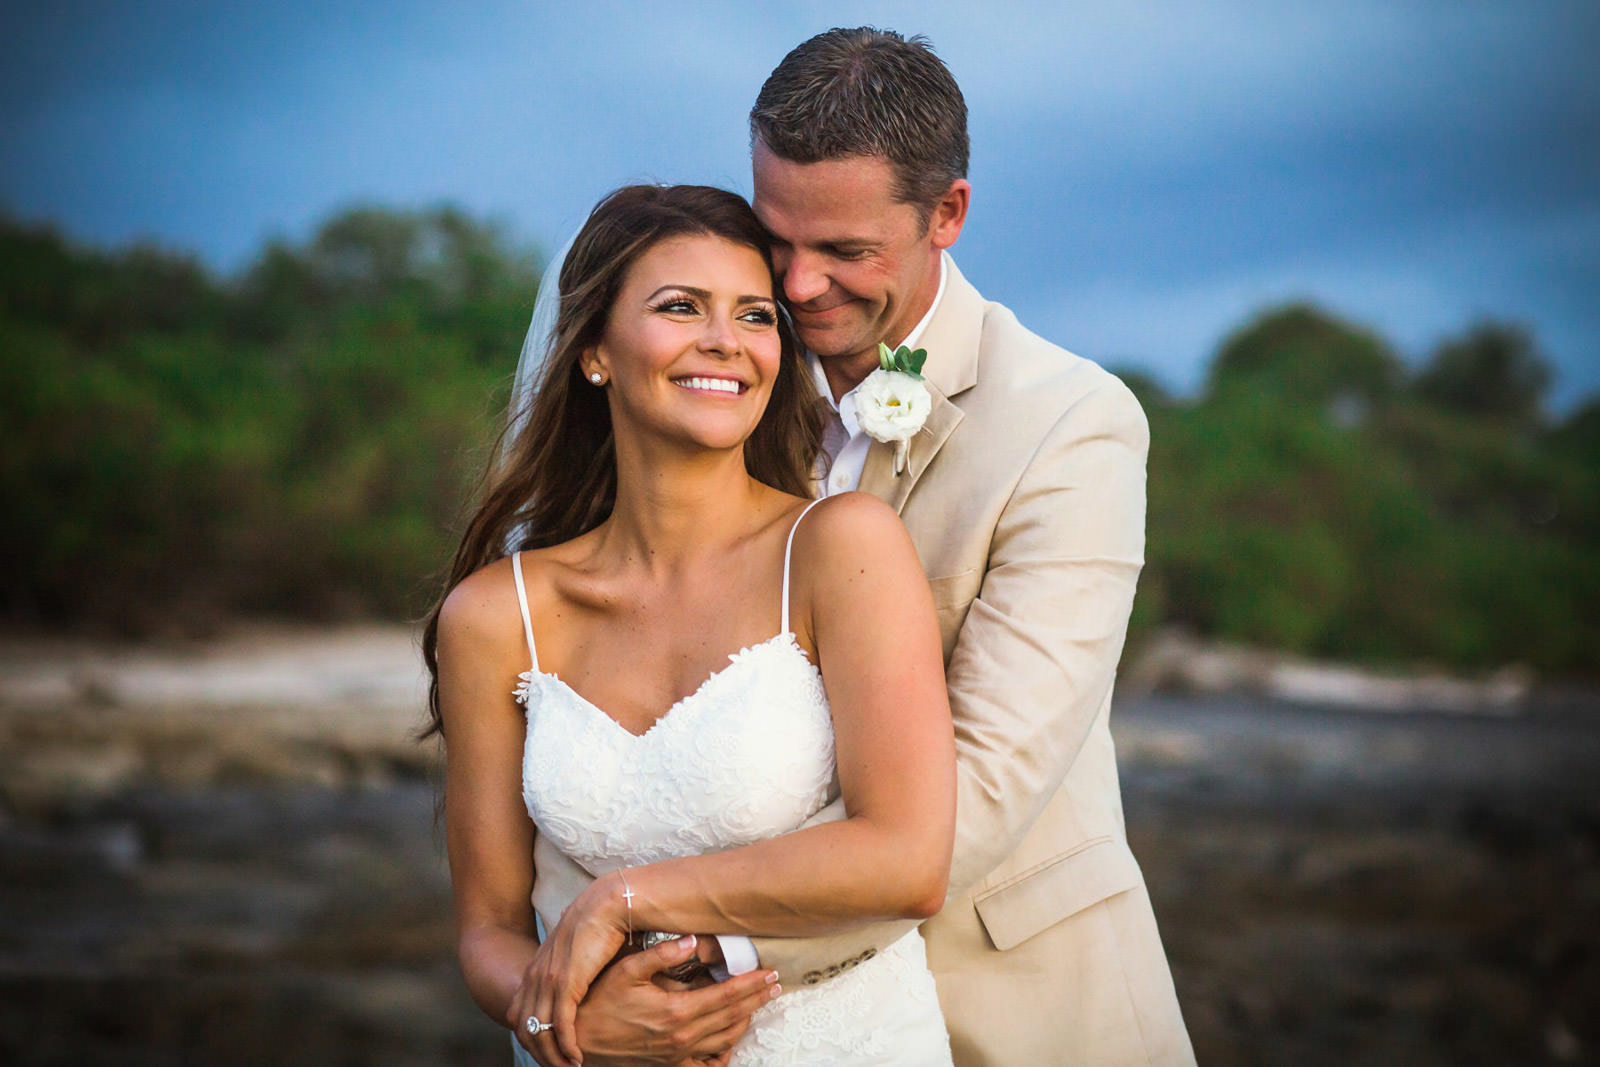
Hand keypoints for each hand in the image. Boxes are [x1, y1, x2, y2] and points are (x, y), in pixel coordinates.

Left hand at [511, 872, 631, 1065]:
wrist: (607, 904)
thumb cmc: (601, 927)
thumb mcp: (578, 955)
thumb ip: (572, 972)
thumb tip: (582, 988)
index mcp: (536, 969)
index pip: (520, 1013)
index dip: (530, 1036)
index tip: (547, 1052)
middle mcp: (536, 977)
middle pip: (524, 1027)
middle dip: (539, 1053)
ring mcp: (548, 981)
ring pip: (540, 1032)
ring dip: (553, 1056)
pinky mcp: (565, 984)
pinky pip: (560, 1026)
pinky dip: (567, 1047)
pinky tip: (577, 1058)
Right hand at [516, 934, 779, 1065]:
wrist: (578, 1040)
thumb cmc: (599, 1002)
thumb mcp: (626, 970)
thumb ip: (661, 953)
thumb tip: (692, 939)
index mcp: (677, 1011)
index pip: (727, 995)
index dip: (752, 983)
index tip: (771, 971)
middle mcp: (683, 1037)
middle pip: (734, 1017)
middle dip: (757, 999)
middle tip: (776, 984)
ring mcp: (677, 1055)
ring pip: (725, 1040)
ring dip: (746, 1021)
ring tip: (758, 1004)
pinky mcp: (669, 1065)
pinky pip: (705, 1064)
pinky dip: (723, 1052)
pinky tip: (729, 1040)